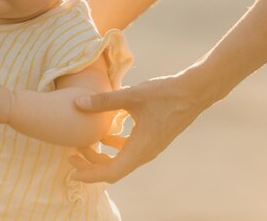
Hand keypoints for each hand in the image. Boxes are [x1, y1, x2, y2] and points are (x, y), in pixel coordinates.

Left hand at [69, 70, 211, 182]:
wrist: (195, 91)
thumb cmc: (165, 93)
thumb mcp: (132, 95)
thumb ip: (103, 101)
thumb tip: (77, 104)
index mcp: (140, 149)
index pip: (111, 173)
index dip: (89, 175)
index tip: (72, 172)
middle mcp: (145, 152)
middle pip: (113, 169)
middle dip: (90, 164)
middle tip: (71, 155)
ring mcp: (149, 146)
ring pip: (120, 159)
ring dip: (101, 154)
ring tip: (83, 142)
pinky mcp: (151, 138)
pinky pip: (128, 148)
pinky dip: (112, 144)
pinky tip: (104, 129)